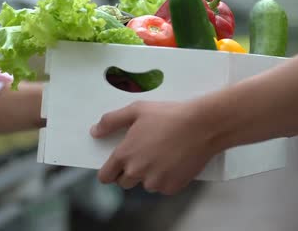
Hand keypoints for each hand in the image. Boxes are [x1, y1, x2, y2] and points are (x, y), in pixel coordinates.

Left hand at [90, 100, 218, 194]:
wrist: (202, 126)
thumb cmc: (169, 115)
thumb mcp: (136, 110)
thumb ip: (111, 121)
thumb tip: (95, 131)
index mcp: (125, 155)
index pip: (106, 176)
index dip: (108, 172)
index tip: (114, 167)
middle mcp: (137, 172)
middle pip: (124, 182)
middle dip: (129, 171)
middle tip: (142, 154)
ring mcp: (155, 182)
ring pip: (145, 184)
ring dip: (149, 175)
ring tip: (161, 154)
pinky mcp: (172, 187)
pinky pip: (162, 187)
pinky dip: (166, 178)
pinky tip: (173, 161)